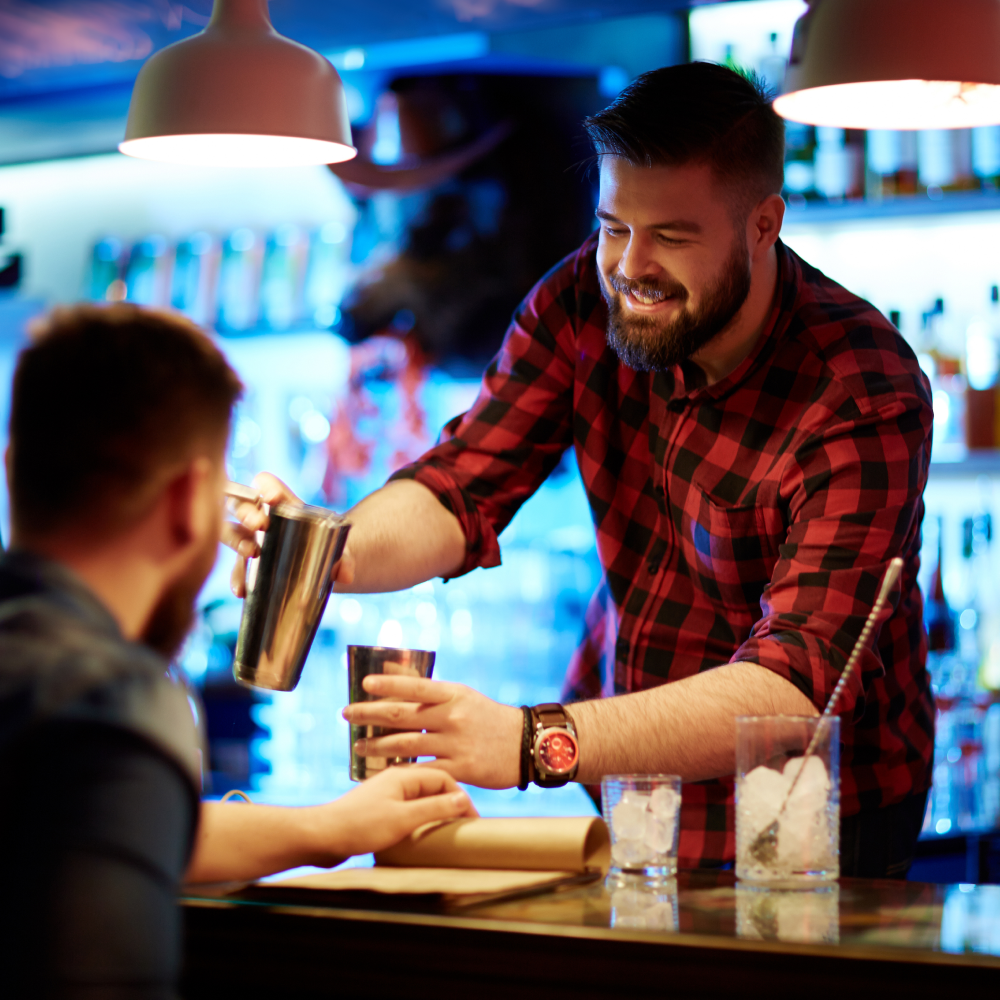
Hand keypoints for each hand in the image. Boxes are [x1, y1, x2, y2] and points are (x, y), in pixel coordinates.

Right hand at [222, 471, 354, 595]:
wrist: (320, 563)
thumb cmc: (325, 543)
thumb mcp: (336, 547)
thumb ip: (343, 558)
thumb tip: (346, 574)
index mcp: (281, 503)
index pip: (265, 483)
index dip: (265, 486)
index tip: (273, 498)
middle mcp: (260, 516)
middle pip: (241, 504)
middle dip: (247, 512)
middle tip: (260, 525)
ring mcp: (250, 538)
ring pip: (230, 531)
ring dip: (236, 540)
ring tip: (250, 553)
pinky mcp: (247, 563)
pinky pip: (235, 567)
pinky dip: (237, 577)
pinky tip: (241, 589)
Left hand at [321, 766, 477, 858]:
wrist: (321, 837)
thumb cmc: (360, 825)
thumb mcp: (404, 818)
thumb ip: (435, 808)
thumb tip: (463, 800)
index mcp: (403, 775)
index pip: (444, 778)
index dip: (460, 797)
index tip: (471, 820)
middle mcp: (396, 781)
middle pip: (433, 788)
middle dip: (450, 805)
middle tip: (463, 827)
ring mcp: (387, 796)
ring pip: (421, 801)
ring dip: (435, 814)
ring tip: (446, 833)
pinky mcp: (379, 811)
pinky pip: (408, 812)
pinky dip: (420, 822)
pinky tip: (422, 837)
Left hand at [341, 675, 522, 788]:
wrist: (526, 744)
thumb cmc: (489, 719)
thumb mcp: (464, 696)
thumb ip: (432, 693)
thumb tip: (395, 674)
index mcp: (453, 694)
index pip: (415, 686)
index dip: (388, 685)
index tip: (364, 684)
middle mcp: (452, 716)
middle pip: (402, 715)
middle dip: (370, 714)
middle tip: (347, 713)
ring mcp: (456, 743)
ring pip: (406, 744)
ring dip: (377, 745)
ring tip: (358, 744)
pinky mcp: (461, 768)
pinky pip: (423, 770)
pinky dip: (401, 771)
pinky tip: (384, 771)